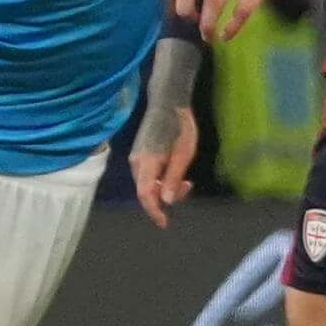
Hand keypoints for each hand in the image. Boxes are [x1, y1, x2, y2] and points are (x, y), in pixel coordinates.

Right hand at [127, 102, 199, 229]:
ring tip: (186, 180)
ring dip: (165, 187)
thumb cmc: (179, 126)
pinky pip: (148, 174)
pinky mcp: (140, 153)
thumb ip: (174, 178)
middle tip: (188, 187)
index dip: (154, 211)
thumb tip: (167, 201)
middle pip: (147, 190)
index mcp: (147, 163)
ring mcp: (136, 157)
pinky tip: (175, 172)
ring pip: (148, 182)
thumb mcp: (183, 154)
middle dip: (166, 196)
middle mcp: (136, 162)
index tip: (165, 223)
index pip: (145, 194)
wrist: (167, 102)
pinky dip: (161, 178)